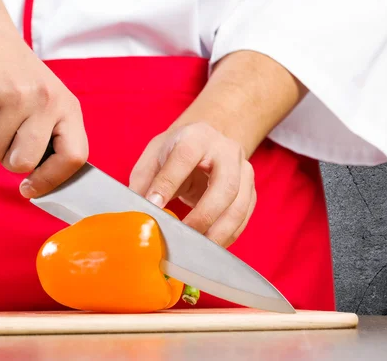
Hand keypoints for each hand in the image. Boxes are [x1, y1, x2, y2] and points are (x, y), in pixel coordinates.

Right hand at [0, 20, 87, 198]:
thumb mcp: (43, 98)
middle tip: (0, 134)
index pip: (74, 158)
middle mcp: (46, 101)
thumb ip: (46, 134)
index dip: (51, 180)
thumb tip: (38, 182)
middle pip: (24, 163)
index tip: (30, 188)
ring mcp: (16, 96)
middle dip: (5, 158)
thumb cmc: (11, 70)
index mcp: (66, 106)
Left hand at [129, 122, 255, 247]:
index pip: (184, 159)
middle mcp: (226, 150)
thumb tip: (136, 213)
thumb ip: (144, 181)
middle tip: (182, 236)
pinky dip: (228, 235)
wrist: (206, 141)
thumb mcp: (154, 156)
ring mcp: (243, 170)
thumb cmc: (176, 150)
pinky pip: (244, 217)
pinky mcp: (250, 189)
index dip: (168, 184)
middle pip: (224, 186)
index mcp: (196, 137)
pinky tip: (209, 246)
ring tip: (195, 248)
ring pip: (239, 205)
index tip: (154, 206)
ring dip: (218, 232)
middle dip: (203, 216)